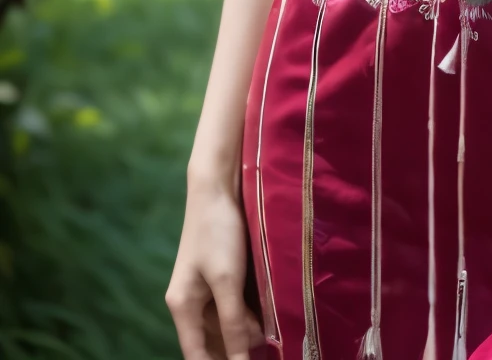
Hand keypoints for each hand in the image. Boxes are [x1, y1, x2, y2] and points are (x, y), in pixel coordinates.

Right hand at [166, 178, 264, 359]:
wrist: (218, 187)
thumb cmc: (218, 232)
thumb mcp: (226, 281)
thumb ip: (233, 322)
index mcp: (182, 307)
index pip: (196, 356)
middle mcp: (190, 303)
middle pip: (212, 342)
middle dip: (237, 348)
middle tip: (267, 343)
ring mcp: (204, 289)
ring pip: (225, 324)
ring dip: (246, 330)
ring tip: (270, 326)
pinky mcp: (220, 276)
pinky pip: (232, 306)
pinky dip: (248, 312)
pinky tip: (267, 311)